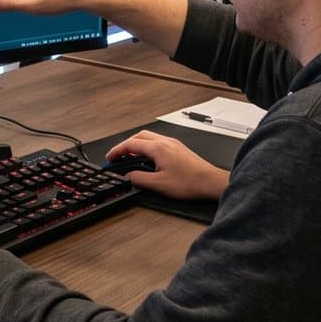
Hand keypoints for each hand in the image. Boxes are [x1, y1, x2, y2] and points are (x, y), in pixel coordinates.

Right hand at [105, 130, 227, 200]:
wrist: (210, 182)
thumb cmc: (189, 182)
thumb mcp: (158, 184)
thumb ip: (139, 179)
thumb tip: (128, 176)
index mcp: (158, 148)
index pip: (131, 144)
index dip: (117, 151)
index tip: (110, 158)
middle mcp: (165, 142)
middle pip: (139, 137)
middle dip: (126, 145)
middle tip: (119, 156)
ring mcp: (173, 144)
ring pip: (149, 138)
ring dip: (137, 145)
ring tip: (131, 158)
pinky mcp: (179, 149)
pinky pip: (158, 142)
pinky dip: (147, 148)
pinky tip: (148, 159)